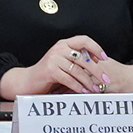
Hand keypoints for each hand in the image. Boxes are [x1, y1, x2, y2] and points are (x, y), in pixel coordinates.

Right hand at [2, 38, 132, 97]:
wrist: (26, 81)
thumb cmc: (47, 74)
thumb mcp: (62, 63)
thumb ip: (76, 61)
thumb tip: (97, 66)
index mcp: (64, 44)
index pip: (84, 40)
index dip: (96, 47)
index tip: (105, 58)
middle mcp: (60, 48)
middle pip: (84, 58)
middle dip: (97, 70)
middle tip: (105, 80)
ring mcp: (54, 58)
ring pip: (77, 70)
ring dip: (88, 81)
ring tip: (96, 89)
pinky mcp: (50, 70)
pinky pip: (69, 79)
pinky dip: (78, 86)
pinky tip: (84, 92)